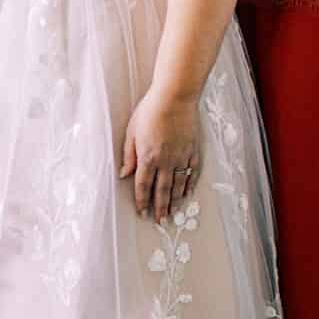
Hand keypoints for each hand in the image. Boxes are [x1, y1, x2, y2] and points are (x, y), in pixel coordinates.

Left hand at [120, 86, 202, 224]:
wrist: (175, 97)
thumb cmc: (150, 111)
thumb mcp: (131, 132)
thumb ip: (129, 155)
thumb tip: (124, 174)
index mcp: (148, 157)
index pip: (143, 185)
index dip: (142, 200)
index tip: (142, 212)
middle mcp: (165, 161)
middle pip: (162, 190)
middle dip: (160, 207)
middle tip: (160, 221)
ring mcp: (181, 157)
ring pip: (178, 185)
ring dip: (175, 201)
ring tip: (172, 212)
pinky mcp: (193, 151)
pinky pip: (191, 174)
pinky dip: (189, 186)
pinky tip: (187, 194)